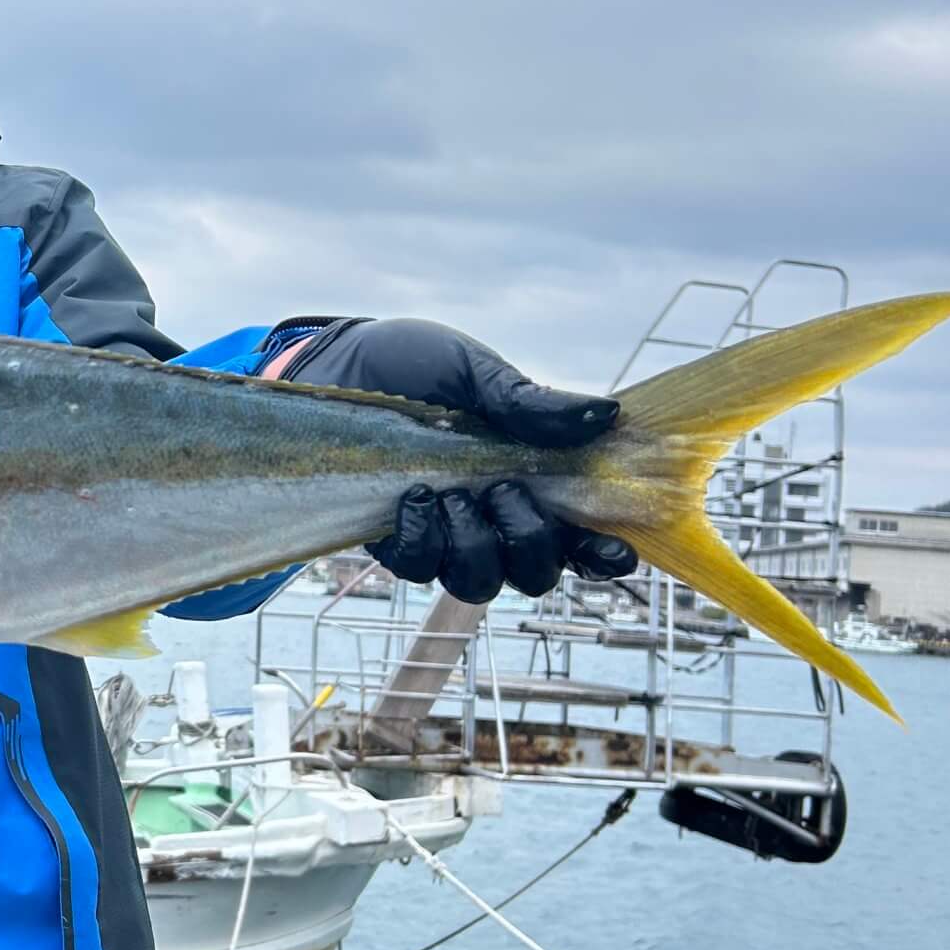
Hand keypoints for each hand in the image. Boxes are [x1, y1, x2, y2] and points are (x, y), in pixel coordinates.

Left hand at [279, 316, 639, 601]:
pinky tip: (415, 498)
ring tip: (452, 493)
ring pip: (479, 583)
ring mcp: (446, 535)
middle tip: (504, 491)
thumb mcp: (474, 371)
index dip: (602, 554)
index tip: (611, 552)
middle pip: (536, 574)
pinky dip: (422, 537)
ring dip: (475, 544)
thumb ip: (529, 402)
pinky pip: (419, 567)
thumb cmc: (414, 366)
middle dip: (530, 541)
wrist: (338, 366)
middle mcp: (495, 518)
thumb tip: (603, 414)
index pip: (582, 535)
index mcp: (533, 478)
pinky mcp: (396, 540)